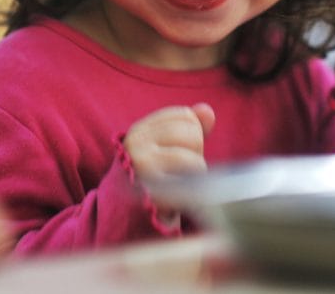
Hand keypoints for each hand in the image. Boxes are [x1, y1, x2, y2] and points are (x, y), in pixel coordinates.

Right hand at [124, 103, 214, 223]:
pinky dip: (192, 188)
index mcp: (140, 130)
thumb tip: (208, 111)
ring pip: (193, 157)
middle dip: (195, 152)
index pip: (185, 115)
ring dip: (194, 173)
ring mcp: (140, 166)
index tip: (179, 152)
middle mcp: (136, 143)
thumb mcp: (166, 149)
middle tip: (179, 172)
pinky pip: (189, 178)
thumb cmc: (150, 182)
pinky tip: (179, 194)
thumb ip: (188, 128)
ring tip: (178, 183)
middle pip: (192, 133)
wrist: (126, 222)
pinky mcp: (150, 188)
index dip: (192, 134)